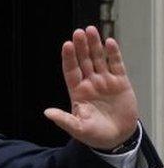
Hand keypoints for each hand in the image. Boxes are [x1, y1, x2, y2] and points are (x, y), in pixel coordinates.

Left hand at [44, 26, 138, 148]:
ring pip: (99, 59)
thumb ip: (64, 119)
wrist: (117, 137)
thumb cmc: (94, 134)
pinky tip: (109, 42)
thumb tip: (47, 113)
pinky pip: (116, 65)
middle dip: (81, 46)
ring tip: (91, 30)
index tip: (66, 45)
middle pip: (84, 60)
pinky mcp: (120, 83)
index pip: (71, 71)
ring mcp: (105, 81)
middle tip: (78, 32)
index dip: (69, 58)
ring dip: (95, 45)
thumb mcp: (78, 128)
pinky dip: (113, 54)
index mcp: (77, 92)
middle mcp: (90, 83)